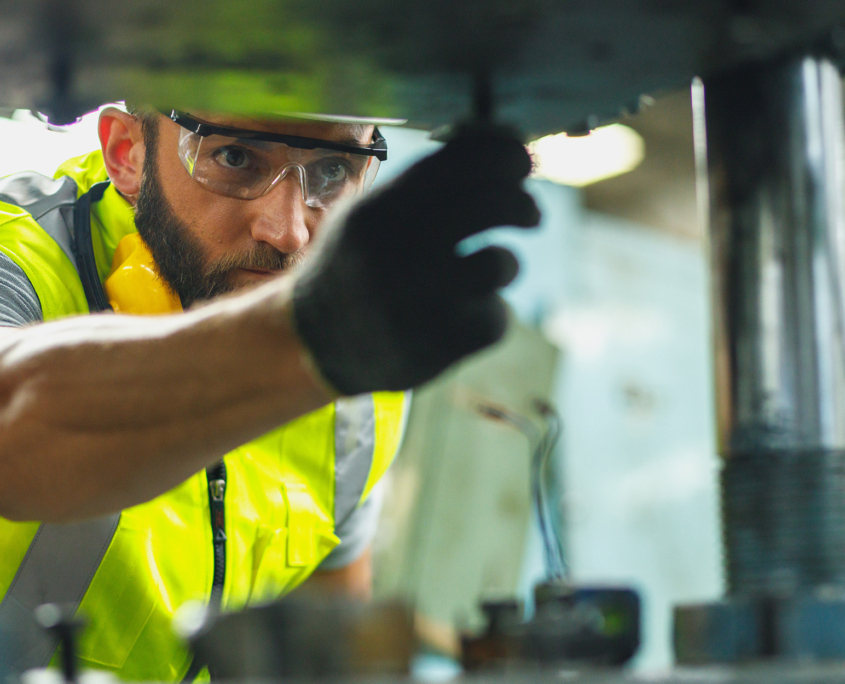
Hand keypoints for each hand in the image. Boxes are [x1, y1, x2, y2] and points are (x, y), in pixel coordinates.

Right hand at [292, 125, 540, 393]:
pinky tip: (467, 314)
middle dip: (523, 205)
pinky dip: (489, 315)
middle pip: (496, 205)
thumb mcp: (364, 213)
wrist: (312, 341)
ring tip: (491, 269)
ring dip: (505, 265)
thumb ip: (419, 185)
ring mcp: (421, 298)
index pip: (465, 162)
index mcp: (383, 208)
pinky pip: (496, 319)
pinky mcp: (439, 344)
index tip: (519, 164)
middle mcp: (401, 248)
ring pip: (500, 264)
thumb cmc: (351, 266)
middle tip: (530, 214)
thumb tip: (496, 149)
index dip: (506, 158)